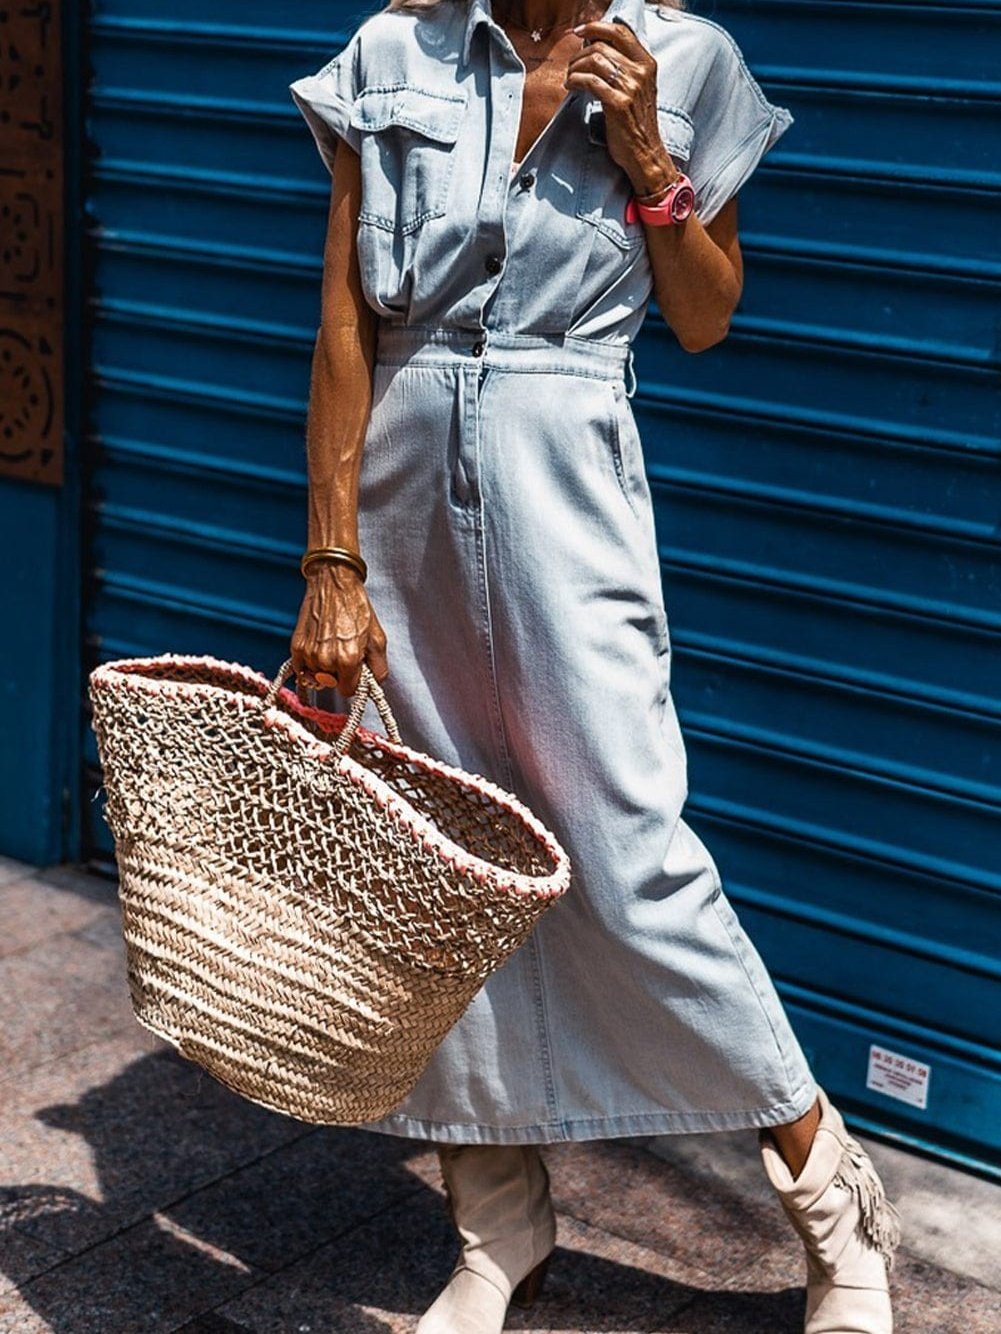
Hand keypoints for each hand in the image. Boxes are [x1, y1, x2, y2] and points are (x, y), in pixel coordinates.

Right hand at [290, 561, 388, 702]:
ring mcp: (309, 654)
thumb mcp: (378, 638)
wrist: (333, 584)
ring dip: (323, 667)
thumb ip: (379, 667)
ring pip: (316, 676)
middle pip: (332, 684)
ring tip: (331, 644)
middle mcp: (326, 660)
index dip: (353, 682)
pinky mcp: (296, 647)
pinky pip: (302, 668)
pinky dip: (310, 662)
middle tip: (344, 652)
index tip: (354, 671)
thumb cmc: (357, 608)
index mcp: (348, 660)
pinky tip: (319, 645)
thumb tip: (374, 684)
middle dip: (339, 673)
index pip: (348, 691)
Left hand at [566, 18, 679, 198]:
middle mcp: (640, 73)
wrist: (645, 154)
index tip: (580, 31)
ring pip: (593, 61)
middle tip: (571, 67)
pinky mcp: (618, 104)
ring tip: (569, 78)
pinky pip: (589, 81)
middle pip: (601, 46)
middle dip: (579, 54)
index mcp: (647, 64)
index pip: (620, 32)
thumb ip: (625, 68)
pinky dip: (575, 81)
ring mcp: (630, 88)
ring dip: (574, 68)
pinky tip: (571, 87)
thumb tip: (596, 49)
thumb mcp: (638, 89)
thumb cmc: (637, 124)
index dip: (597, 27)